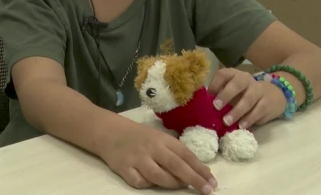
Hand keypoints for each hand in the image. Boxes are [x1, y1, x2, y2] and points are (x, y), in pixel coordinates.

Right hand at [98, 121, 217, 193]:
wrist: (109, 131)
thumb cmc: (139, 136)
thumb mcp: (158, 138)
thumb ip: (175, 152)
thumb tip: (199, 171)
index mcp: (162, 139)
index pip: (186, 154)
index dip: (200, 169)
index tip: (212, 181)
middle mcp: (151, 148)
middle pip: (176, 166)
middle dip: (194, 179)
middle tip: (207, 190)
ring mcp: (137, 158)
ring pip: (159, 177)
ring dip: (173, 184)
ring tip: (181, 186)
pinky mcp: (124, 168)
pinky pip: (140, 182)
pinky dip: (148, 185)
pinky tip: (151, 182)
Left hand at [208, 68, 286, 128]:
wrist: (273, 95)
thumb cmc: (244, 94)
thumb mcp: (232, 91)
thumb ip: (220, 95)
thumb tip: (204, 106)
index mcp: (234, 75)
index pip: (223, 74)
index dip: (214, 84)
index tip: (208, 96)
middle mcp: (246, 80)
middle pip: (237, 84)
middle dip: (226, 95)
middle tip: (216, 107)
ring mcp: (258, 90)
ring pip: (249, 99)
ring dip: (236, 111)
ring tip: (226, 121)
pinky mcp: (267, 102)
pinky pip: (259, 110)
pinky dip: (249, 119)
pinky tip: (241, 125)